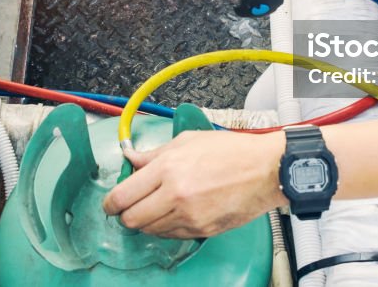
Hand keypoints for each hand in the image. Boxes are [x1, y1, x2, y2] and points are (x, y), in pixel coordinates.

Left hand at [102, 130, 286, 238]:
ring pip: (150, 230)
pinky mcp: (202, 230)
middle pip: (131, 219)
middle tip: (129, 207)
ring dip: (147, 221)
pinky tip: (175, 212)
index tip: (110, 203)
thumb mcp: (188, 141)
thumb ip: (155, 154)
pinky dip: (167, 227)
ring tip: (157, 206)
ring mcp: (189, 216)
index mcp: (168, 168)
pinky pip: (171, 235)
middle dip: (125, 215)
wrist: (266, 170)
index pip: (123, 195)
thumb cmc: (232, 151)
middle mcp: (175, 194)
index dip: (110, 203)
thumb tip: (131, 159)